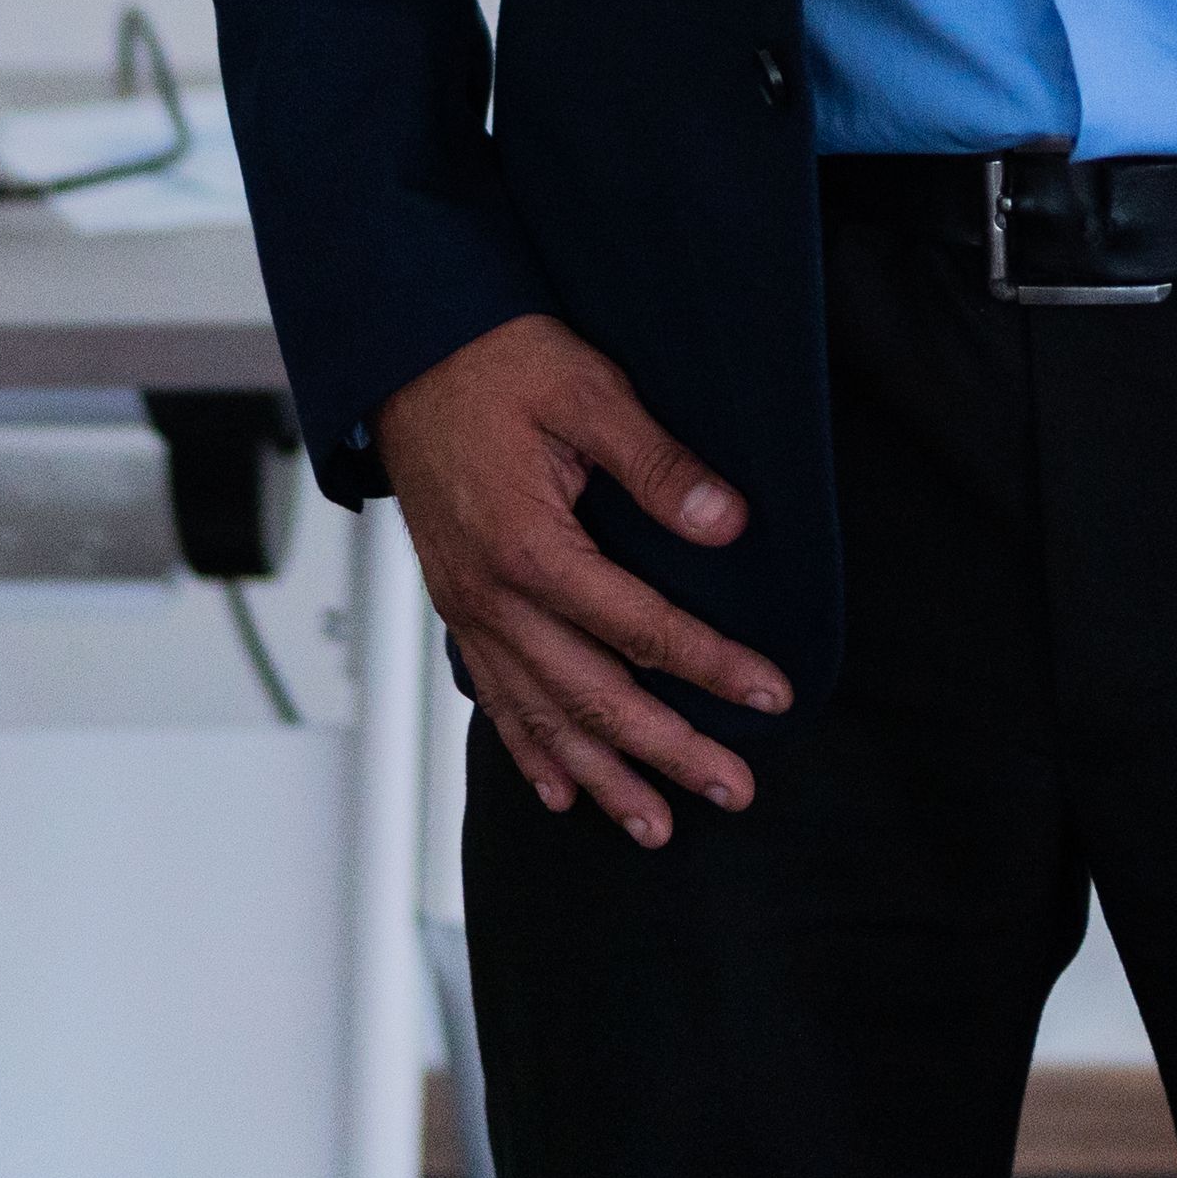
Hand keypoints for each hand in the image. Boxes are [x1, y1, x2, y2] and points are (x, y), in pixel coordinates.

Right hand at [375, 311, 785, 845]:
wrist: (406, 353)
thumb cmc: (496, 363)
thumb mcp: (589, 393)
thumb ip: (657, 464)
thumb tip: (727, 524)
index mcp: (529, 547)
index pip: (640, 628)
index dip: (711, 666)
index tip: (770, 695)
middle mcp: (492, 596)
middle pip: (592, 695)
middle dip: (667, 750)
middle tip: (732, 788)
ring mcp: (468, 608)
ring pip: (541, 715)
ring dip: (602, 776)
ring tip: (655, 824)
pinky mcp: (456, 605)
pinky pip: (493, 694)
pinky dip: (528, 750)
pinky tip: (561, 788)